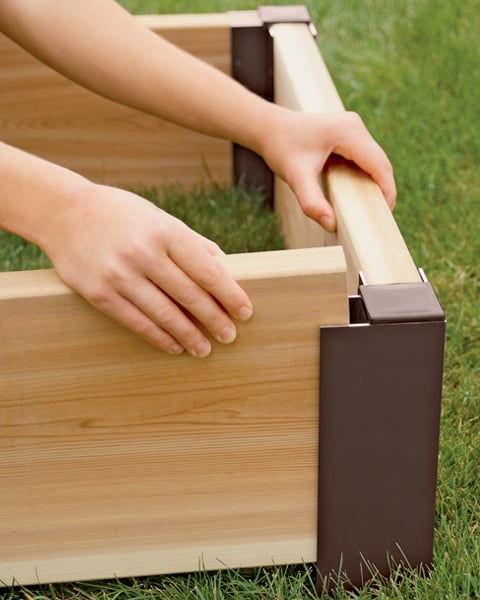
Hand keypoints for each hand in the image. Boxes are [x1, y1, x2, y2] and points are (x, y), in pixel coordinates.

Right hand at [46, 183, 252, 356]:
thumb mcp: (159, 218)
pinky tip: (173, 346)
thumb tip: (224, 268)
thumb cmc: (121, 214)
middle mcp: (144, 254)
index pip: (207, 271)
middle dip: (214, 319)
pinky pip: (135, 322)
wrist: (63, 212)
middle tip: (230, 336)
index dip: (230, 295)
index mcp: (165, 232)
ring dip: (188, 335)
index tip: (245, 312)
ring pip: (164, 314)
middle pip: (189, 295)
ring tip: (204, 348)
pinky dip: (158, 337)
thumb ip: (192, 243)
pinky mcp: (99, 293)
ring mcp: (119, 275)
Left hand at [259, 109, 396, 231]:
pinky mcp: (348, 136)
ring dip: (374, 185)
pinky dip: (364, 178)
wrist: (268, 129)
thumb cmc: (280, 147)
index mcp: (349, 132)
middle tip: (377, 219)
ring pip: (374, 162)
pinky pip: (364, 160)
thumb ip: (311, 202)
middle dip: (382, 190)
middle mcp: (355, 127)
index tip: (384, 215)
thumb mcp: (295, 177)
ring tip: (368, 210)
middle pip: (380, 163)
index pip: (379, 165)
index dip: (387, 191)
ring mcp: (353, 130)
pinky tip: (357, 197)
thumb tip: (331, 224)